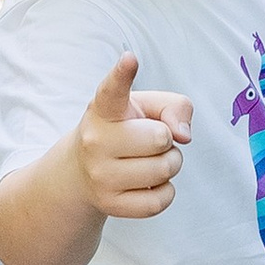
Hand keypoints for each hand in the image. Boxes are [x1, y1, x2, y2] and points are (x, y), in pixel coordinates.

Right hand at [75, 51, 194, 222]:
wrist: (82, 173)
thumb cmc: (123, 131)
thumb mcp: (145, 107)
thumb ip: (174, 105)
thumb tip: (182, 135)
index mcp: (103, 110)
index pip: (112, 91)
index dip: (122, 74)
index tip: (129, 59)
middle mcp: (95, 141)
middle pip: (161, 138)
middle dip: (166, 140)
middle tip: (150, 142)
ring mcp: (100, 176)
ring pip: (164, 170)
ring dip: (169, 165)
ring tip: (149, 161)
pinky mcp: (110, 205)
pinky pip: (160, 200)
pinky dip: (165, 191)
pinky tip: (149, 184)